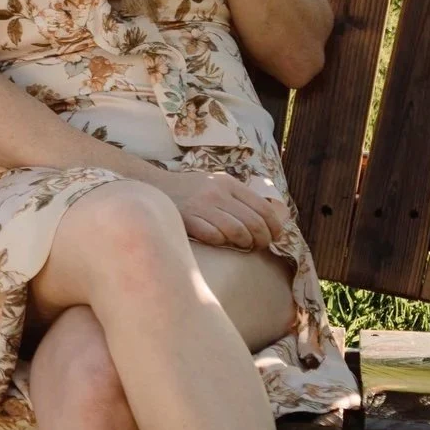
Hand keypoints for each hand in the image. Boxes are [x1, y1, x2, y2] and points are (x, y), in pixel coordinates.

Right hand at [152, 167, 289, 250]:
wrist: (154, 186)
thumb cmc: (191, 190)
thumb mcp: (217, 183)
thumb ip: (239, 196)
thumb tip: (271, 217)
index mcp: (228, 183)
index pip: (263, 208)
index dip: (274, 226)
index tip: (275, 236)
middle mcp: (217, 193)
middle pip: (253, 222)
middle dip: (263, 239)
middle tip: (261, 245)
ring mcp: (201, 206)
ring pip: (237, 231)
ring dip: (245, 243)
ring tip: (244, 245)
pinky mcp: (186, 219)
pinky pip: (213, 236)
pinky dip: (222, 243)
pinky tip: (221, 242)